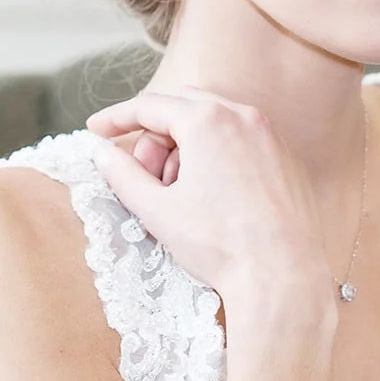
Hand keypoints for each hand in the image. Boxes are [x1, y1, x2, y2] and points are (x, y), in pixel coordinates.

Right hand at [84, 88, 337, 314]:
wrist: (282, 274)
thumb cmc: (220, 244)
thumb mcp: (157, 210)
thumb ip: (123, 175)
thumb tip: (103, 153)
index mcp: (208, 120)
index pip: (149, 106)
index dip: (116, 117)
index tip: (94, 130)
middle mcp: (243, 115)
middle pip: (181, 106)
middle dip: (153, 133)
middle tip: (142, 172)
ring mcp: (269, 133)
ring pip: (212, 120)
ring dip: (184, 145)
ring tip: (178, 192)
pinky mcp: (284, 154)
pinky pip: (239, 137)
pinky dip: (215, 153)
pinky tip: (209, 194)